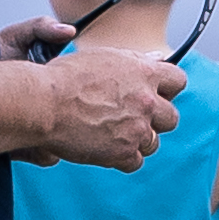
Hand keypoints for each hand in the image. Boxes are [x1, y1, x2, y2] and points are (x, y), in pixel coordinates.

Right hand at [36, 47, 182, 170]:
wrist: (39, 103)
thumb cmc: (63, 78)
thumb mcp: (104, 58)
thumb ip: (136, 60)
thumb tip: (158, 57)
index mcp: (146, 73)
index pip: (178, 82)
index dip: (166, 90)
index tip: (152, 95)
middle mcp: (148, 101)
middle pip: (171, 117)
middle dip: (154, 120)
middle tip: (129, 119)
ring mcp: (137, 128)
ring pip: (153, 142)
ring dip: (136, 141)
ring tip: (111, 135)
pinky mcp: (123, 151)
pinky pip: (135, 162)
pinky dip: (121, 159)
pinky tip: (104, 150)